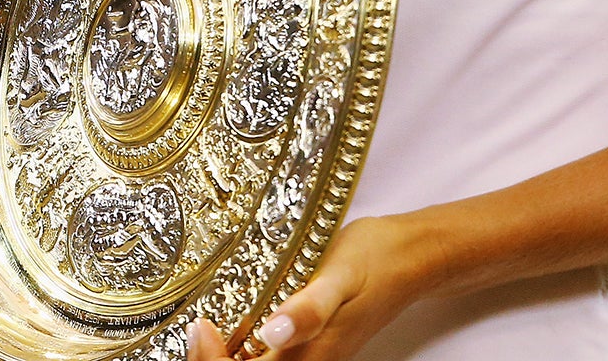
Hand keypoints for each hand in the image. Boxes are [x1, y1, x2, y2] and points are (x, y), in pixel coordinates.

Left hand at [188, 217, 431, 360]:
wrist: (409, 257)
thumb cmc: (373, 259)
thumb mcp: (338, 274)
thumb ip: (308, 309)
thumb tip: (271, 333)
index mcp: (312, 355)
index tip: (201, 327)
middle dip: (212, 360)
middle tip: (198, 326)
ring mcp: (309, 357)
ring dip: (224, 355)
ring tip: (206, 326)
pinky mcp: (309, 347)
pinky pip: (265, 359)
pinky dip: (239, 349)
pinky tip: (228, 323)